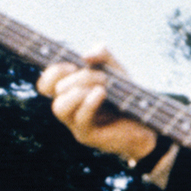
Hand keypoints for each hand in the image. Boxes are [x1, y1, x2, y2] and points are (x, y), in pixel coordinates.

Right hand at [38, 49, 159, 164]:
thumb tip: (85, 55)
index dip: (54, 71)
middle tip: (103, 77)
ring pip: (59, 107)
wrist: (145, 122)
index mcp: (69, 93)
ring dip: (80, 90)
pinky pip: (80, 118)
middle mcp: (68, 109)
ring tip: (102, 87)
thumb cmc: (126, 96)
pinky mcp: (86, 135)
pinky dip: (89, 102)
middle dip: (80, 77)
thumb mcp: (115, 68)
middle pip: (55, 90)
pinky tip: (102, 93)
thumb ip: (102, 54)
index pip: (45, 84)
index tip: (74, 66)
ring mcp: (74, 124)